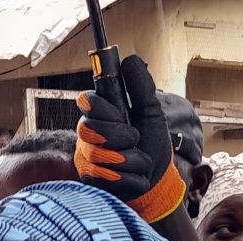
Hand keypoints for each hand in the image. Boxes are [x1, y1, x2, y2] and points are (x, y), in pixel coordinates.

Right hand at [74, 55, 185, 221]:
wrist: (157, 178)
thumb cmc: (151, 142)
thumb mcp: (151, 112)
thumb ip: (140, 87)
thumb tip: (129, 59)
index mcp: (99, 113)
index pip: (86, 101)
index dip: (104, 109)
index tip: (120, 115)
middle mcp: (86, 133)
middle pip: (91, 128)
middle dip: (122, 136)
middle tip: (134, 139)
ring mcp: (84, 157)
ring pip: (101, 155)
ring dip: (131, 159)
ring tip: (138, 159)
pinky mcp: (88, 179)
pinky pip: (106, 177)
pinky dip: (129, 177)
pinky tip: (133, 176)